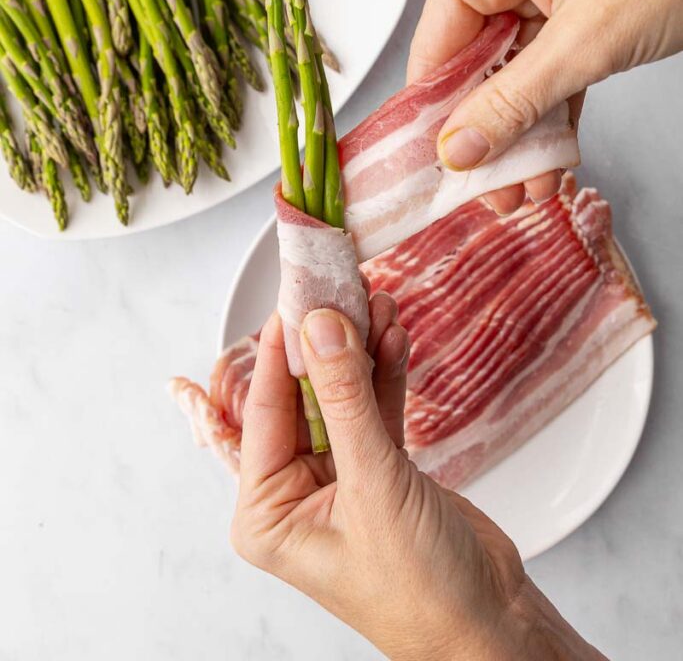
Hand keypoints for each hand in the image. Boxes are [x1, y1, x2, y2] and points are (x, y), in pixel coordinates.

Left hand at [231, 303, 605, 660]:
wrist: (490, 626)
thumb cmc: (420, 590)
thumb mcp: (374, 485)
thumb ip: (346, 399)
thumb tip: (320, 328)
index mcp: (268, 512)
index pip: (266, 411)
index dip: (281, 349)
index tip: (295, 297)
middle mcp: (295, 494)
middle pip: (305, 397)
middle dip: (327, 343)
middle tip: (339, 289)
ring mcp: (340, 479)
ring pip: (343, 396)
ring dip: (360, 350)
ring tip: (375, 301)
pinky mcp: (380, 470)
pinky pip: (374, 408)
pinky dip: (384, 372)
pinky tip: (392, 334)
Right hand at [408, 0, 682, 214]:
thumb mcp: (588, 42)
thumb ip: (514, 103)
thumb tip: (459, 147)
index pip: (435, 46)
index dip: (435, 116)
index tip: (436, 171)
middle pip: (471, 62)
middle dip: (487, 131)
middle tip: (491, 189)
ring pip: (508, 69)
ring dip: (520, 128)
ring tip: (524, 184)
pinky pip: (542, 60)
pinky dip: (548, 105)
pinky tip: (547, 153)